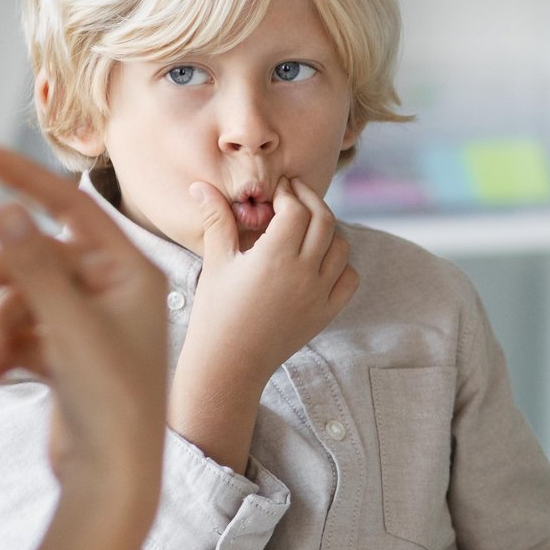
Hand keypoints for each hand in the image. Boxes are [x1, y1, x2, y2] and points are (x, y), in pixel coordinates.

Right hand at [0, 143, 166, 513]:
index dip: (26, 179)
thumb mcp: (67, 325)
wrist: (114, 477)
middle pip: (36, 256)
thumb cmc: (110, 400)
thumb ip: (33, 266)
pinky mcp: (67, 352)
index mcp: (132, 272)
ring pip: (20, 295)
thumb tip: (4, 209)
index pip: (73, 208)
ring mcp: (91, 321)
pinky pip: (20, 328)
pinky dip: (4, 348)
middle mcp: (116, 290)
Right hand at [178, 178, 358, 391]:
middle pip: (325, 221)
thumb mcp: (216, 262)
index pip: (297, 209)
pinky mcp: (326, 314)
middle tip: (295, 193)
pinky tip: (320, 259)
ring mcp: (320, 295)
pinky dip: (341, 264)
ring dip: (328, 230)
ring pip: (342, 248)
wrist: (228, 364)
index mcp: (276, 257)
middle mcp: (305, 273)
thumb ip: (217, 219)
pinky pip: (349, 279)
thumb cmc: (215, 312)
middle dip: (311, 200)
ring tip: (306, 224)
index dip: (288, 192)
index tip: (277, 188)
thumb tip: (201, 185)